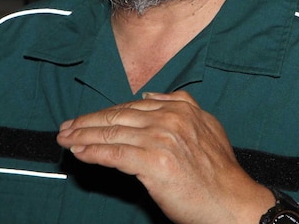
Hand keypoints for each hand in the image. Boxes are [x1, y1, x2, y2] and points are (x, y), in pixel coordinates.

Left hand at [57, 91, 274, 223]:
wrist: (233, 202)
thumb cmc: (219, 173)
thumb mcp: (208, 126)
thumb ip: (182, 106)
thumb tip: (151, 97)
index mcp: (180, 107)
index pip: (131, 107)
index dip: (104, 113)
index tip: (85, 119)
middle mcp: (169, 118)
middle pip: (117, 116)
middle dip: (87, 122)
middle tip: (66, 128)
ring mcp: (161, 138)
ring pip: (112, 134)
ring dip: (83, 137)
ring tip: (66, 140)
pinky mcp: (153, 161)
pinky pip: (115, 154)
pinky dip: (93, 152)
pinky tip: (79, 152)